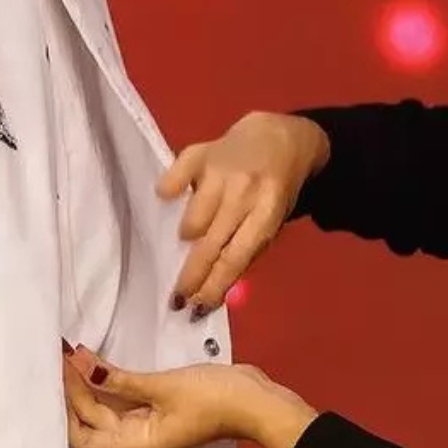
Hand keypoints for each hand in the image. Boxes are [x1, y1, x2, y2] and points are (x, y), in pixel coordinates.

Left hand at [63, 347, 318, 447]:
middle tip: (56, 353)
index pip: (81, 438)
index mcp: (134, 445)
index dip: (63, 410)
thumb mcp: (162, 387)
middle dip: (72, 389)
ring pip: (105, 407)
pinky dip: (108, 380)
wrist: (257, 402)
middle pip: (91, 419)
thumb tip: (80, 366)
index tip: (53, 375)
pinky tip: (95, 359)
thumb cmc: (213, 399)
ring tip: (69, 351)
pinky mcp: (158, 407)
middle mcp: (135, 440)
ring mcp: (147, 424)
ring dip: (88, 382)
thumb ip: (118, 380)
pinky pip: (123, 398)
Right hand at [159, 111, 330, 316]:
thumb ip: (247, 251)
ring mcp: (221, 170)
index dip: (214, 286)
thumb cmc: (272, 192)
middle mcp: (244, 192)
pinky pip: (175, 178)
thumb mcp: (272, 223)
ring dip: (189, 235)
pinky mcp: (200, 152)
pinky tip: (170, 197)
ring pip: (192, 219)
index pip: (236, 257)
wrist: (278, 139)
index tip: (197, 309)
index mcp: (267, 212)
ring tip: (193, 237)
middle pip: (211, 244)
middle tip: (176, 300)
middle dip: (191, 277)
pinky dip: (170, 190)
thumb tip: (214, 290)